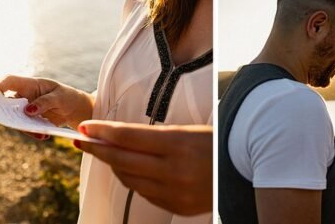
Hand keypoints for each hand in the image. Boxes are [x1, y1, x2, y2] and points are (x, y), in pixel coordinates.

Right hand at [0, 75, 93, 139]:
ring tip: (39, 133)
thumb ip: (44, 102)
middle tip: (8, 119)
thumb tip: (27, 111)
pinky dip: (32, 132)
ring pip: (13, 117)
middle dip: (3, 110)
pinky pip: (24, 127)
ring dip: (21, 126)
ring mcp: (25, 109)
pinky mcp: (29, 121)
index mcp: (30, 84)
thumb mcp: (59, 97)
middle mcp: (24, 96)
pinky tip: (43, 136)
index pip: (10, 81)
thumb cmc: (66, 96)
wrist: (74, 109)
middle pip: (5, 101)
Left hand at [75, 120, 211, 214]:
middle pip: (123, 160)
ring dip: (114, 165)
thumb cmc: (218, 143)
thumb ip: (155, 136)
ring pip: (130, 179)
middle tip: (82, 140)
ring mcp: (176, 192)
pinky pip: (145, 193)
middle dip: (98, 149)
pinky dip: (134, 179)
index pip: (129, 137)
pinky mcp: (178, 207)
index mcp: (180, 144)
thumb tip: (115, 136)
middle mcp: (176, 170)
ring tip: (106, 152)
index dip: (103, 132)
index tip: (85, 128)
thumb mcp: (190, 132)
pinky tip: (129, 169)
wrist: (251, 169)